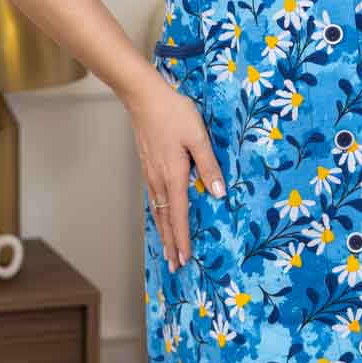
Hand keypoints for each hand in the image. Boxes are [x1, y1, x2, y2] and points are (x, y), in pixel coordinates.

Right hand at [126, 74, 225, 271]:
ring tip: (167, 249)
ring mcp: (150, 173)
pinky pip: (152, 198)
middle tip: (174, 266)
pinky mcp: (147, 165)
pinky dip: (157, 214)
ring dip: (163, 232)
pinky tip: (160, 216)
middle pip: (164, 219)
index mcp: (173, 175)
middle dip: (171, 244)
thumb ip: (209, 166)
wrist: (143, 96)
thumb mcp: (199, 137)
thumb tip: (218, 194)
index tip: (185, 260)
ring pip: (156, 210)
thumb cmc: (174, 113)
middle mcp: (159, 179)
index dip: (182, 239)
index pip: (179, 215)